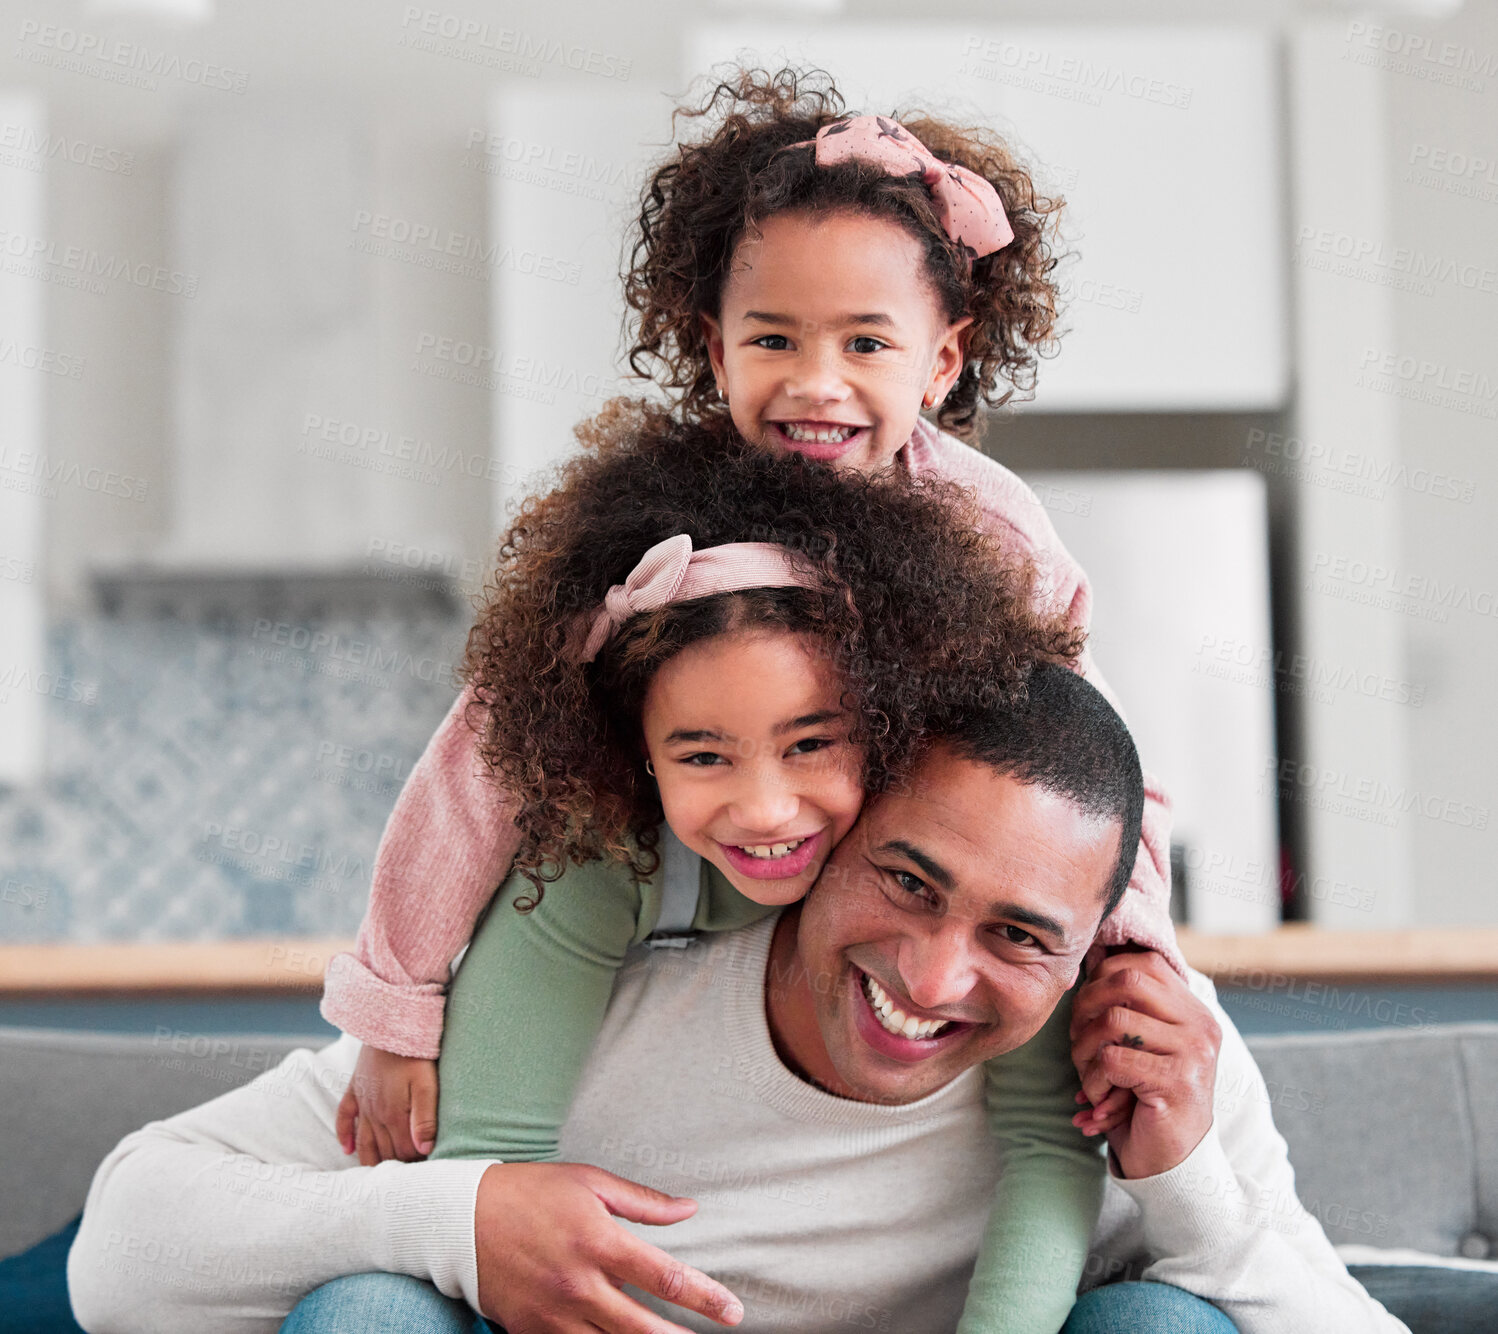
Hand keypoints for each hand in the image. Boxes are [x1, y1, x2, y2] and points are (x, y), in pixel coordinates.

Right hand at [334, 1044, 438, 1163]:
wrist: (391, 1024)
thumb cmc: (415, 1054)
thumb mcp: (426, 1085)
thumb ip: (425, 1118)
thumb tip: (424, 1150)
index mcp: (393, 1115)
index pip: (403, 1150)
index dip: (414, 1161)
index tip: (426, 1168)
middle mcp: (374, 1113)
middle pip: (383, 1148)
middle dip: (395, 1163)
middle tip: (407, 1174)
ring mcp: (362, 1101)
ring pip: (363, 1139)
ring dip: (370, 1158)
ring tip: (378, 1175)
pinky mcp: (354, 1088)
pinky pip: (344, 1116)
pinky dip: (344, 1134)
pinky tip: (346, 1149)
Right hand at [474, 1162, 743, 1332]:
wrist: (459, 1220)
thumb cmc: (530, 1192)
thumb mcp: (589, 1182)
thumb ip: (642, 1202)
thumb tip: (689, 1210)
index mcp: (599, 1241)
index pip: (666, 1277)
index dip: (706, 1298)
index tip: (733, 1311)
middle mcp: (580, 1284)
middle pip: (644, 1329)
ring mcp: (555, 1314)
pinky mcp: (532, 1331)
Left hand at [1069, 948, 1220, 1179]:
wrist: (1174, 1164)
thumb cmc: (1145, 1100)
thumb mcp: (1140, 1047)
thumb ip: (1126, 1008)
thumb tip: (1084, 966)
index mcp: (1192, 1010)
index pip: (1142, 961)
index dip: (1102, 975)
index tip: (1086, 1008)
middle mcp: (1199, 1025)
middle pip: (1126, 980)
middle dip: (1086, 1006)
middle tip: (1077, 1039)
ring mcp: (1193, 1052)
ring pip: (1114, 1019)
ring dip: (1084, 1048)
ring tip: (1086, 1073)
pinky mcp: (1177, 1082)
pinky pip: (1113, 1060)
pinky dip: (1092, 1079)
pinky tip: (1097, 1098)